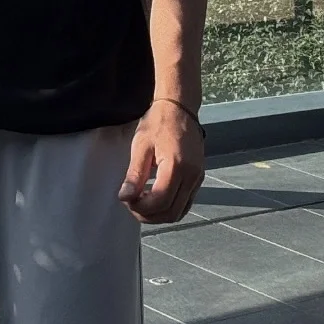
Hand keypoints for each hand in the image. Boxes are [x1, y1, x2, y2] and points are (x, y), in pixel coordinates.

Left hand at [119, 101, 204, 224]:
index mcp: (177, 166)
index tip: (126, 199)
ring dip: (158, 215)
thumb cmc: (158, 123)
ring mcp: (198, 178)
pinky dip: (169, 208)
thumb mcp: (141, 146)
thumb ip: (134, 174)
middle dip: (148, 215)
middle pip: (170, 212)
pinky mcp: (198, 178)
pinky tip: (154, 199)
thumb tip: (124, 197)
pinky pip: (185, 204)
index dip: (140, 207)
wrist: (179, 108)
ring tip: (141, 203)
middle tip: (131, 203)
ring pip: (179, 212)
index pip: (160, 201)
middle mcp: (192, 175)